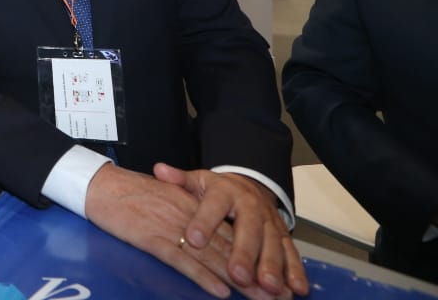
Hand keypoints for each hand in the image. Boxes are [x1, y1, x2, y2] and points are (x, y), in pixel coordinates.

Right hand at [84, 164, 293, 299]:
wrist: (99, 184)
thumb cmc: (128, 192)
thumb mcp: (165, 196)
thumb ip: (188, 211)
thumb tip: (207, 234)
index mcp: (193, 204)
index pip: (232, 232)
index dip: (256, 255)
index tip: (277, 275)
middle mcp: (189, 216)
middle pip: (229, 247)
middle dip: (257, 273)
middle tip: (280, 295)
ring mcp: (171, 228)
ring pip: (212, 257)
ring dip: (238, 280)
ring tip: (261, 298)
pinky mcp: (152, 239)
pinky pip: (182, 261)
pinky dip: (202, 277)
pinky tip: (219, 291)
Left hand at [156, 163, 307, 297]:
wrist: (249, 185)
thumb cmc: (217, 190)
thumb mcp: (197, 181)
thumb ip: (179, 180)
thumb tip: (159, 170)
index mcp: (225, 192)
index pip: (213, 206)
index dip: (204, 222)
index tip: (193, 239)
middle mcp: (251, 206)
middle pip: (249, 230)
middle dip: (245, 254)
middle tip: (238, 275)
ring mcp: (270, 222)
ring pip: (273, 245)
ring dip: (273, 267)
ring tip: (269, 287)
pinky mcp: (283, 236)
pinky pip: (291, 253)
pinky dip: (296, 271)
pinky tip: (297, 288)